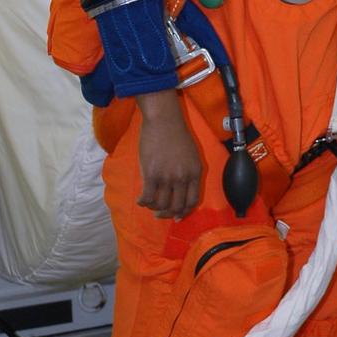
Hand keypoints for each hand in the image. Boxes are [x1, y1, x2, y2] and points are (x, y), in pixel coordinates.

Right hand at [136, 89, 201, 217]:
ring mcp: (168, 177)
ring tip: (149, 204)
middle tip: (159, 214)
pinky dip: (143, 202)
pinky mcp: (152, 174)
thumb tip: (180, 190)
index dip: (184, 212)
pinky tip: (140, 200)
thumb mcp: (191, 155)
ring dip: (154, 208)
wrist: (164, 120)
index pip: (192, 201)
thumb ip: (188, 172)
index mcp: (195, 173)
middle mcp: (183, 178)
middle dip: (168, 214)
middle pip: (177, 206)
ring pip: (162, 204)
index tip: (177, 216)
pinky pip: (148, 197)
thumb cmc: (177, 134)